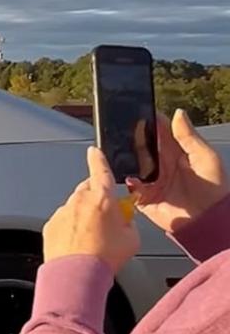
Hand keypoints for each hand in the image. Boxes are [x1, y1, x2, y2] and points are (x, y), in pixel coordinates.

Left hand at [43, 147, 139, 272]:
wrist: (78, 274)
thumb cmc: (105, 257)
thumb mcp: (132, 238)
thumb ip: (128, 222)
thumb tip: (123, 220)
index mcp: (102, 198)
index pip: (100, 170)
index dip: (98, 159)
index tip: (94, 151)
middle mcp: (79, 201)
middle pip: (87, 191)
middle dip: (95, 199)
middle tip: (105, 219)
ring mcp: (62, 213)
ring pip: (74, 208)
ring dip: (82, 217)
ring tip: (91, 239)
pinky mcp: (51, 226)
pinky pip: (62, 222)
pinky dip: (69, 229)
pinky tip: (78, 245)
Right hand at [127, 110, 227, 232]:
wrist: (207, 221)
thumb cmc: (213, 189)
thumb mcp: (205, 158)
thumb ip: (189, 137)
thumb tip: (177, 113)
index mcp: (176, 152)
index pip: (159, 131)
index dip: (149, 121)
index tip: (138, 112)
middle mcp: (161, 164)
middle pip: (141, 146)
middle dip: (131, 138)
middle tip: (123, 130)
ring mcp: (151, 180)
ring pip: (132, 164)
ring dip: (126, 157)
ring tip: (120, 151)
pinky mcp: (143, 196)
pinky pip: (129, 186)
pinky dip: (126, 180)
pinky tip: (129, 176)